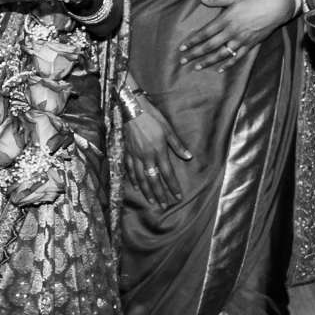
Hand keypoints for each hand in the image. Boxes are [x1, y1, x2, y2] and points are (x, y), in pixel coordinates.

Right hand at [123, 93, 192, 209]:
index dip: (173, 186)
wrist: (131, 108)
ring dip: (146, 191)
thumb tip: (188, 157)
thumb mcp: (168, 129)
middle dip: (159, 194)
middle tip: (163, 205)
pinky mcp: (126, 152)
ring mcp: (135, 155)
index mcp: (158, 151)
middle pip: (153, 180)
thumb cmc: (152, 117)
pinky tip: (136, 186)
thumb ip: (177, 145)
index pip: (167, 173)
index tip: (177, 196)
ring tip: (151, 201)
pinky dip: (133, 179)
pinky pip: (129, 170)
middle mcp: (146, 156)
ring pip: (140, 178)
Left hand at [178, 0, 292, 71]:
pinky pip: (237, 57)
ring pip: (221, 54)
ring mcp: (240, 40)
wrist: (276, 8)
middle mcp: (231, 32)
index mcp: (226, 20)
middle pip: (209, 46)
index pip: (205, 33)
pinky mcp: (250, 45)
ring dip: (208, 61)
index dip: (192, 41)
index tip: (182, 47)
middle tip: (183, 61)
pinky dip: (228, 64)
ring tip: (197, 67)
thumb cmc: (255, 0)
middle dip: (195, 54)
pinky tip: (219, 69)